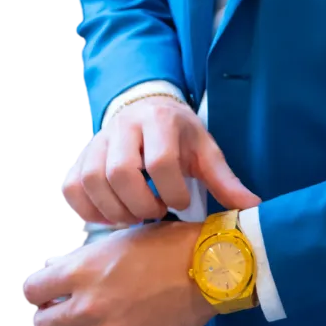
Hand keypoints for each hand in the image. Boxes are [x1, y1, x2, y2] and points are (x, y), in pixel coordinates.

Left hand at [24, 219, 213, 325]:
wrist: (207, 266)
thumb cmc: (166, 244)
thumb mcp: (119, 241)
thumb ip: (87, 262)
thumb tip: (64, 280)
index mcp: (84, 269)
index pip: (32, 292)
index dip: (38, 294)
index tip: (49, 295)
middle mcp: (89, 303)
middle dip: (50, 322)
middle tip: (66, 318)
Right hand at [62, 95, 261, 224]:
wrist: (148, 109)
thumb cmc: (180, 134)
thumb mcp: (205, 150)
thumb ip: (224, 180)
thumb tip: (252, 209)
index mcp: (159, 120)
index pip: (160, 160)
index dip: (172, 191)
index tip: (182, 202)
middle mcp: (124, 126)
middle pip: (120, 172)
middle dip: (141, 204)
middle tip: (156, 212)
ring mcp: (98, 140)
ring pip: (92, 180)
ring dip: (115, 210)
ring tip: (136, 215)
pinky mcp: (81, 157)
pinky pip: (73, 187)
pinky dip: (89, 210)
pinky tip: (112, 216)